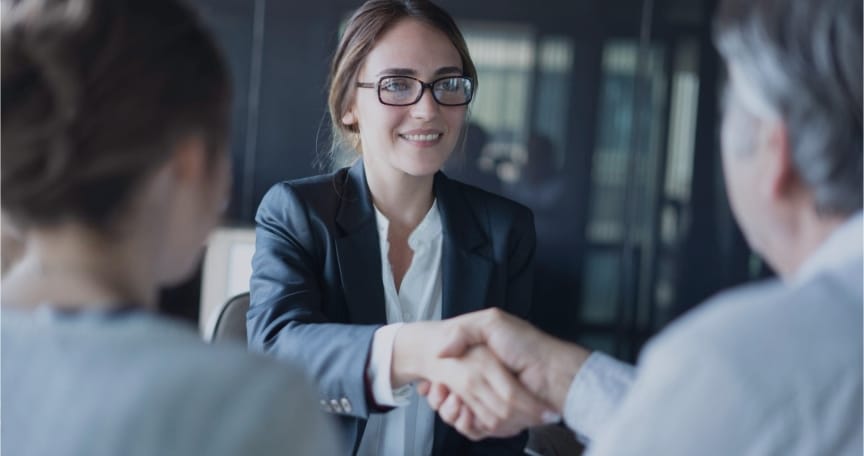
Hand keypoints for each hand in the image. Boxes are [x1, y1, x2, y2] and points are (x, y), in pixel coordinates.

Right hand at [391, 321, 552, 438]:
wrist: (551, 371)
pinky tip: (466, 412)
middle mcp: (482, 383)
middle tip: (439, 388)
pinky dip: (467, 423)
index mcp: (477, 362)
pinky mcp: (496, 422)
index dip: (434, 380)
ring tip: (453, 398)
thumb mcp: (491, 322)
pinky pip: (474, 429)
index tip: (430, 380)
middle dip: (439, 395)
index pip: (445, 375)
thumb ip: (462, 331)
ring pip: (456, 415)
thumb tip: (439, 350)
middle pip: (446, 397)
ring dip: (450, 410)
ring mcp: (488, 403)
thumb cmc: (526, 344)